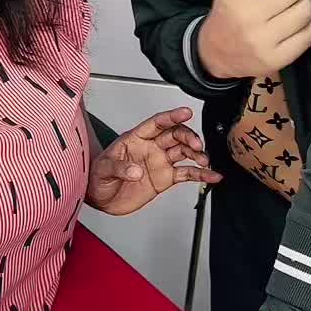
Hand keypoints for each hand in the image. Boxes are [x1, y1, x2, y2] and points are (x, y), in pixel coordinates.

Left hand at [86, 107, 221, 215]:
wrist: (100, 198)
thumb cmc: (98, 177)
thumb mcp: (103, 170)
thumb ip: (119, 168)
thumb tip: (136, 170)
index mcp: (136, 138)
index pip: (156, 123)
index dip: (171, 116)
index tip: (185, 112)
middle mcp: (151, 147)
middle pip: (175, 135)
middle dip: (188, 137)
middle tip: (195, 146)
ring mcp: (160, 162)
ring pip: (184, 152)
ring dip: (197, 154)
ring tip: (205, 161)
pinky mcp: (165, 178)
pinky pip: (186, 173)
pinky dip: (201, 174)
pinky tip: (212, 176)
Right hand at [198, 0, 310, 80]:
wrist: (214, 55)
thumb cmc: (228, 13)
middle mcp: (248, 18)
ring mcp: (263, 41)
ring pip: (304, 10)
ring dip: (306, 2)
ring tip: (297, 1)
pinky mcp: (277, 59)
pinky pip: (308, 34)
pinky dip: (308, 25)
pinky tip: (298, 21)